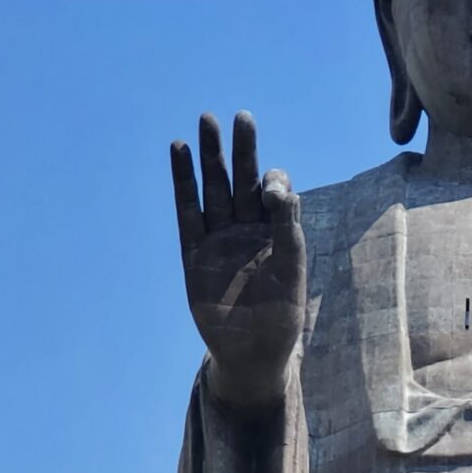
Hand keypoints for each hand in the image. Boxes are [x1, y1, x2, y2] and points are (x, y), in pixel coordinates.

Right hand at [170, 112, 305, 409]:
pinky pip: (187, 212)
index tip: (271, 191)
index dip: (273, 182)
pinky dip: (183, 184)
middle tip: (239, 117)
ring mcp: (219, 239)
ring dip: (210, 157)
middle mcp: (248, 231)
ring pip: (214, 189)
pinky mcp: (194, 253)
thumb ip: (288, 230)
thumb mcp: (292, 273)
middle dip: (241, 150)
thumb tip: (282, 190)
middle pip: (242, 180)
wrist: (253, 355)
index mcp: (276, 233)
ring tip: (205, 121)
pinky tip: (179, 153)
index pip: (273, 193)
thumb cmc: (280, 318)